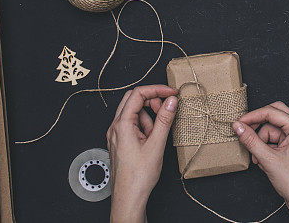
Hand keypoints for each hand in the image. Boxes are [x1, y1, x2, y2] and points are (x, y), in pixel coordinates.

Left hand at [107, 85, 178, 222]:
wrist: (128, 198)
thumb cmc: (138, 177)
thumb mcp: (156, 145)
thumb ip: (164, 120)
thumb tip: (170, 100)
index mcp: (122, 125)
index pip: (138, 94)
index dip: (157, 90)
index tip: (172, 93)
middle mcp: (116, 127)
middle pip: (133, 100)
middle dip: (152, 101)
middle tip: (166, 109)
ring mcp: (117, 135)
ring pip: (134, 113)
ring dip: (149, 117)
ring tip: (157, 135)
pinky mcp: (121, 142)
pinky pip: (134, 125)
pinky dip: (145, 127)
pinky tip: (152, 141)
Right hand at [233, 102, 288, 222]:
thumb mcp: (267, 159)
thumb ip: (251, 140)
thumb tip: (238, 127)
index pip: (271, 112)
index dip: (253, 116)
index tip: (239, 123)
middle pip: (274, 115)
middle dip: (258, 125)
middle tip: (245, 132)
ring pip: (273, 129)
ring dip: (262, 142)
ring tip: (257, 158)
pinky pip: (276, 139)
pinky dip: (267, 148)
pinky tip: (263, 161)